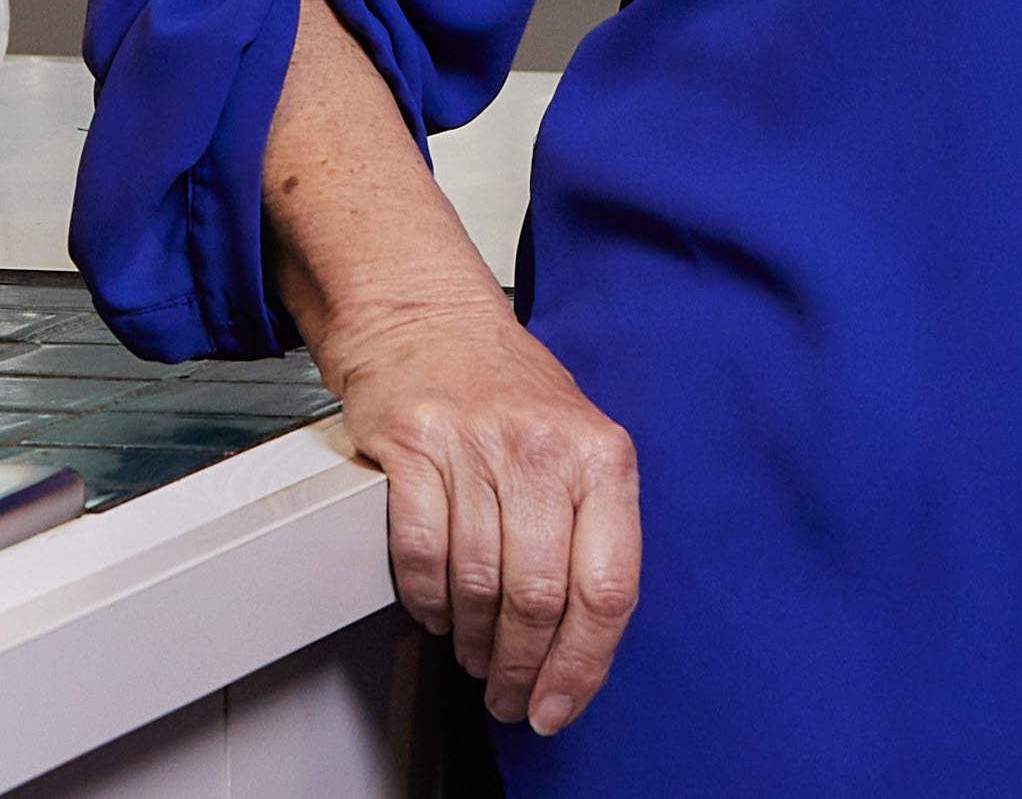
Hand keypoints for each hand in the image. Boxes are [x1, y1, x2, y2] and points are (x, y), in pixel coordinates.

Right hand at [318, 297, 639, 736]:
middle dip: (522, 667)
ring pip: (478, 584)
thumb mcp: (580, 444)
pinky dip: (427, 600)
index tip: (560, 704)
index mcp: (602, 455)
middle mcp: (543, 447)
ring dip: (473, 640)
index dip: (583, 664)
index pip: (607, 587)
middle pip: (539, 598)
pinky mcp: (413, 443)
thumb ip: (593, 529)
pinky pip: (423, 552)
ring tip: (475, 654)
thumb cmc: (509, 390)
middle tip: (511, 694)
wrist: (429, 317)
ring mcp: (475, 443)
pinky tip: (436, 612)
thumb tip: (584, 640)